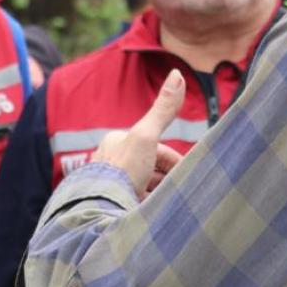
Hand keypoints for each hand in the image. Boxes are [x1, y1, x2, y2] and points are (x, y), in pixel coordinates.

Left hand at [90, 69, 185, 198]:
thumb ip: (163, 109)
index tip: (187, 177)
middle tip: (178, 193)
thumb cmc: (124, 169)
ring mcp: (109, 184)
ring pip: (142, 186)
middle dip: (165, 180)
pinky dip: (145, 206)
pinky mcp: (108, 204)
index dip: (174, 163)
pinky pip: (133, 202)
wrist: (99, 208)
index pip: (155, 149)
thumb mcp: (146, 136)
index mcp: (117, 142)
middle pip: (150, 168)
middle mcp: (110, 160)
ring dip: (156, 195)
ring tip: (165, 205)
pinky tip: (151, 213)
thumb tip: (178, 73)